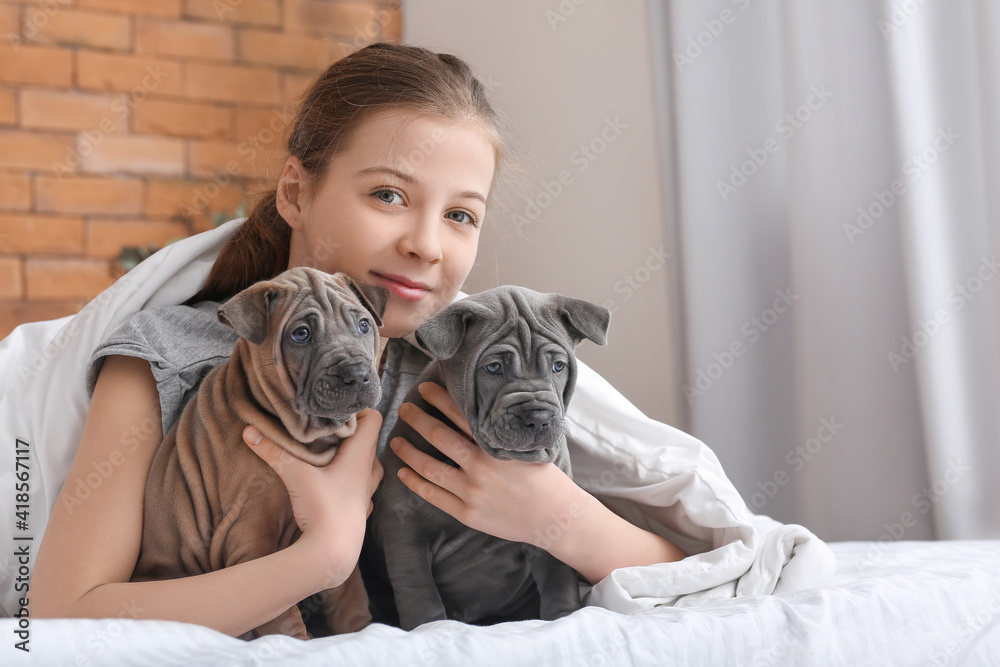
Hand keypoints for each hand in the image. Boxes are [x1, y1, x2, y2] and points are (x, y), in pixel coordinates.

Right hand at [243, 409, 382, 569]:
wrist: (333, 556)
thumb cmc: (324, 512)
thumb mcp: (296, 477)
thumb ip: (273, 452)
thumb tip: (249, 430)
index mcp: (360, 456)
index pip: (375, 419)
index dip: (360, 410)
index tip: (338, 408)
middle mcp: (368, 471)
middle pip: (369, 440)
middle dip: (351, 431)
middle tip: (327, 426)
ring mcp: (367, 492)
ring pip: (367, 463)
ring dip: (352, 456)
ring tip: (330, 451)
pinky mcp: (360, 509)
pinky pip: (361, 486)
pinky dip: (351, 479)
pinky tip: (333, 481)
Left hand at [390, 383, 586, 546]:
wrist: (555, 518)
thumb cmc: (544, 479)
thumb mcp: (525, 448)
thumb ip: (500, 434)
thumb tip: (481, 410)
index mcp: (495, 445)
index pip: (459, 414)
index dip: (439, 399)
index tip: (424, 389)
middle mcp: (480, 465)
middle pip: (438, 435)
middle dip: (417, 419)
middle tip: (403, 409)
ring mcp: (471, 491)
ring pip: (429, 467)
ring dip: (409, 452)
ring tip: (396, 441)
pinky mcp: (467, 513)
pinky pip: (434, 496)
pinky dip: (415, 483)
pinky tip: (403, 473)